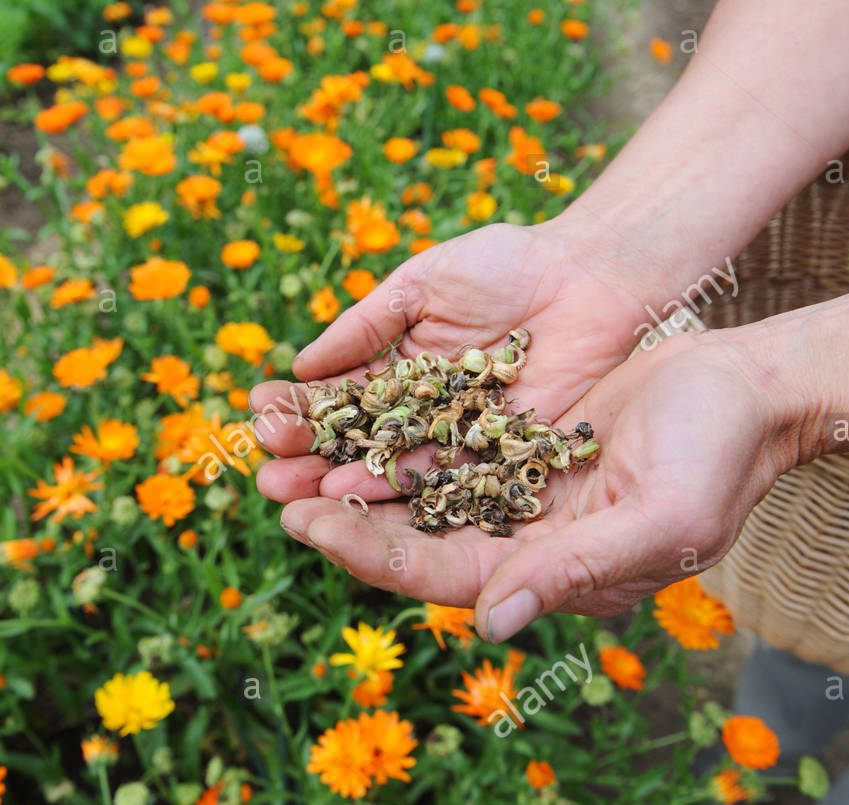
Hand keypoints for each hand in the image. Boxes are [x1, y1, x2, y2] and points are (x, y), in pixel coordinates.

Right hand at [251, 219, 650, 503]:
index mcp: (400, 370)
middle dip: (308, 458)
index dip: (297, 407)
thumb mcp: (424, 283)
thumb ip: (366, 324)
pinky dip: (399, 489)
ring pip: (391, 469)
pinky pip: (445, 479)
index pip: (339, 396)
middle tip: (263, 473)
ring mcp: (459, 441)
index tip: (255, 413)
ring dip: (339, 485)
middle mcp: (423, 413)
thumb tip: (302, 364)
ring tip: (291, 495)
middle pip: (356, 443)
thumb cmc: (509, 265)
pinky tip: (355, 495)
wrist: (593, 276)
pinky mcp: (500, 461)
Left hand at [255, 330, 805, 641]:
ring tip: (289, 455)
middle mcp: (526, 546)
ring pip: (418, 494)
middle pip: (414, 539)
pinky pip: (443, 448)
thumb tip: (488, 623)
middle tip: (272, 490)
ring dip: (355, 477)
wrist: (750, 391)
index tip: (309, 524)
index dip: (372, 554)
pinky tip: (346, 416)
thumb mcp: (657, 517)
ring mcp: (520, 495)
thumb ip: (574, 571)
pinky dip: (395, 437)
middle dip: (344, 518)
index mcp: (552, 577)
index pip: (442, 575)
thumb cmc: (719, 456)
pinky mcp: (520, 447)